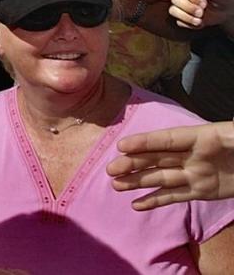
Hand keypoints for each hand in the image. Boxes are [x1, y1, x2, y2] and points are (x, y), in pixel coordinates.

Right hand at [107, 121, 233, 209]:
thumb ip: (232, 132)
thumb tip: (230, 129)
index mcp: (202, 137)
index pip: (168, 139)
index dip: (146, 142)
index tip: (122, 146)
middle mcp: (193, 155)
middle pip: (158, 158)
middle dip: (134, 163)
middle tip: (111, 170)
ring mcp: (196, 173)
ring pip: (161, 177)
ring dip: (138, 181)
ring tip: (116, 185)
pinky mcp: (202, 191)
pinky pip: (175, 196)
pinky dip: (155, 200)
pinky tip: (137, 204)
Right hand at [169, 0, 233, 29]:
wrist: (226, 10)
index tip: (204, 4)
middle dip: (188, 8)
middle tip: (201, 13)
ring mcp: (181, 5)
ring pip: (173, 10)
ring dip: (185, 17)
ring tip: (199, 21)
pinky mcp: (182, 16)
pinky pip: (178, 21)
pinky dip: (188, 24)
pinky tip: (200, 23)